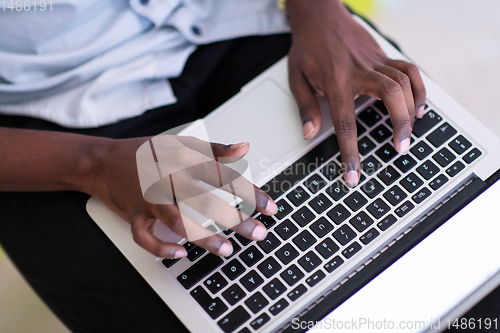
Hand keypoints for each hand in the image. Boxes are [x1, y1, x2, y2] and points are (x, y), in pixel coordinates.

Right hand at [87, 136, 276, 258]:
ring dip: (204, 238)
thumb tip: (245, 147)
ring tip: (227, 250)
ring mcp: (149, 199)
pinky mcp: (133, 215)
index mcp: (183, 160)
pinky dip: (162, 248)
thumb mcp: (180, 144)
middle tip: (258, 233)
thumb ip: (214, 148)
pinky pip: (146, 237)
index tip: (270, 208)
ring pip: (178, 222)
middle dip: (235, 220)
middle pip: (206, 201)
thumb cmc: (145, 153)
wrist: (101, 160)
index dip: (250, 193)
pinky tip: (181, 253)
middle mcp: (168, 179)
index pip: (224, 176)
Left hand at [287, 0, 425, 185]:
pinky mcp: (383, 56)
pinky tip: (418, 107)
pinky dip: (418, 89)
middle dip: (399, 125)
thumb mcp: (297, 78)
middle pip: (390, 96)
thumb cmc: (307, 48)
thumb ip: (306, 107)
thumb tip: (310, 134)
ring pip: (404, 83)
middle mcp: (359, 71)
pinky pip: (408, 70)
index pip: (345, 123)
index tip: (353, 175)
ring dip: (411, 110)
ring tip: (408, 135)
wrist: (320, 16)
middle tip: (399, 149)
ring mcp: (375, 62)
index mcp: (335, 82)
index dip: (350, 152)